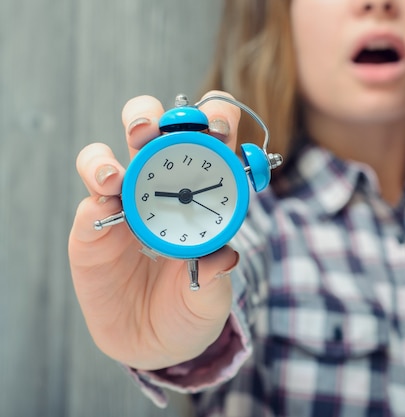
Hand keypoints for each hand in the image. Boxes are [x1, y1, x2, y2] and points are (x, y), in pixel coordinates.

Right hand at [68, 92, 240, 369]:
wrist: (152, 342)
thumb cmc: (189, 308)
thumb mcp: (210, 297)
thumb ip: (216, 275)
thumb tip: (224, 255)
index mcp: (200, 195)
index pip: (207, 145)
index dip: (214, 126)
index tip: (221, 128)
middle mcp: (159, 189)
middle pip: (153, 133)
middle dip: (157, 116)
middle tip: (163, 127)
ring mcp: (123, 205)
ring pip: (110, 156)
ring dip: (114, 151)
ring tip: (124, 164)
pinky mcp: (92, 228)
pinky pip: (91, 199)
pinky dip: (97, 189)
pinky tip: (107, 199)